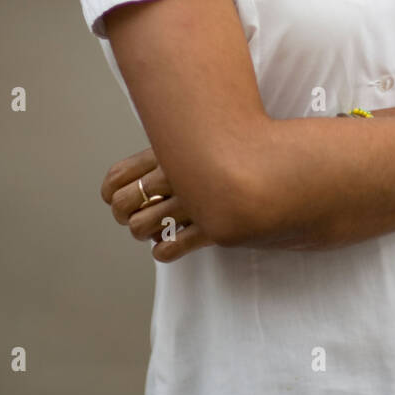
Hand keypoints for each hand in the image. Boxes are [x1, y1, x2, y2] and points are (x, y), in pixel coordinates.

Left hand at [100, 147, 217, 261]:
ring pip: (139, 228)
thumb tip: (126, 178)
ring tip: (159, 228)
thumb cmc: (224, 161)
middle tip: (138, 215)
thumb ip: (164, 154)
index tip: (118, 197)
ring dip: (146, 233)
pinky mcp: (210, 228)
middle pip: (122, 204)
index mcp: (168, 152)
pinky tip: (173, 242)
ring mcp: (193, 201)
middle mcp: (176, 174)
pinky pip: (167, 249)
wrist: (283, 173)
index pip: (117, 175)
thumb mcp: (194, 144)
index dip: (111, 192)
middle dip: (125, 215)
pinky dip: (164, 250)